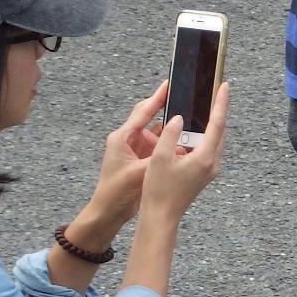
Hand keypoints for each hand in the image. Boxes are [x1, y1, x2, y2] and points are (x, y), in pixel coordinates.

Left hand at [87, 81, 169, 227]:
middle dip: (166, 108)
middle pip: (150, 118)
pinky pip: (158, 147)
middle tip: (183, 98)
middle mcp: (129, 140)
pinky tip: (183, 144)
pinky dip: (169, 145)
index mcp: (123, 138)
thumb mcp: (139, 172)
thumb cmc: (117, 192)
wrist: (108, 213)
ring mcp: (135, 150)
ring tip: (189, 120)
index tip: (169, 83)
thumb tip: (181, 145)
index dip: (157, 97)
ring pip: (156, 133)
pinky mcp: (141, 160)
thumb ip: (159, 157)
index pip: (143, 111)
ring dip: (170, 130)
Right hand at [142, 82, 228, 222]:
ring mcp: (210, 170)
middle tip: (215, 92)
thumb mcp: (160, 158)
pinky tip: (195, 132)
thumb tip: (178, 118)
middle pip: (220, 131)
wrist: (161, 216)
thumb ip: (170, 134)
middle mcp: (212, 163)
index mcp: (205, 157)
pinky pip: (209, 149)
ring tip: (206, 107)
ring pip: (216, 141)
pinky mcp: (204, 175)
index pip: (217, 124)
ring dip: (212, 124)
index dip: (221, 103)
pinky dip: (205, 137)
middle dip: (218, 111)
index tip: (224, 86)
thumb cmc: (158, 190)